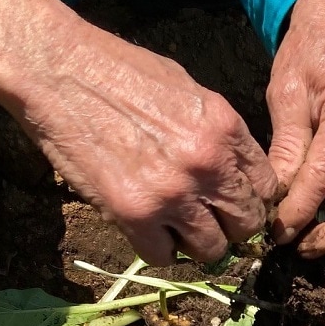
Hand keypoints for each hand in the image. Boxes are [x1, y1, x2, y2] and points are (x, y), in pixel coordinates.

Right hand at [0, 0, 276, 264]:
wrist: (57, 68)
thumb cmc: (119, 70)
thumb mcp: (189, 90)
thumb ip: (220, 133)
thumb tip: (237, 170)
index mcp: (226, 128)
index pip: (267, 187)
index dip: (251, 199)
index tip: (233, 201)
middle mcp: (208, 164)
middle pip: (247, 224)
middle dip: (232, 226)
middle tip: (209, 220)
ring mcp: (173, 192)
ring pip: (212, 249)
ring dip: (197, 244)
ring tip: (178, 228)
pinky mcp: (134, 213)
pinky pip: (163, 257)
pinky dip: (158, 250)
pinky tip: (147, 230)